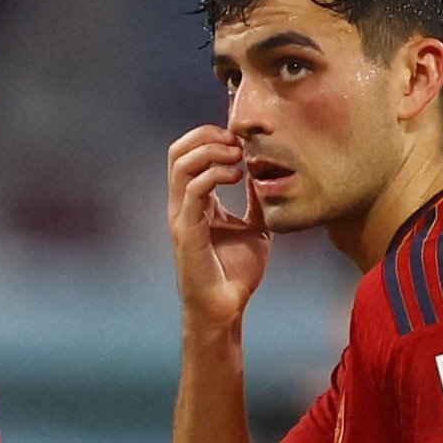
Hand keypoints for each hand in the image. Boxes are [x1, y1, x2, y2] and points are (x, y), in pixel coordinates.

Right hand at [166, 125, 270, 331]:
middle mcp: (182, 205)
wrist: (226, 307)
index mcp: (194, 202)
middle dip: (206, 136)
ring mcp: (182, 216)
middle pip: (177, 151)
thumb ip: (254, 199)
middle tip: (236, 139)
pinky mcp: (188, 231)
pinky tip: (237, 175)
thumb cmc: (236, 272)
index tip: (240, 138)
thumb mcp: (254, 225)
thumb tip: (264, 172)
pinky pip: (192, 191)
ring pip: (181, 165)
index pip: (187, 154)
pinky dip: (214, 175)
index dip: (210, 137)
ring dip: (211, 151)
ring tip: (237, 155)